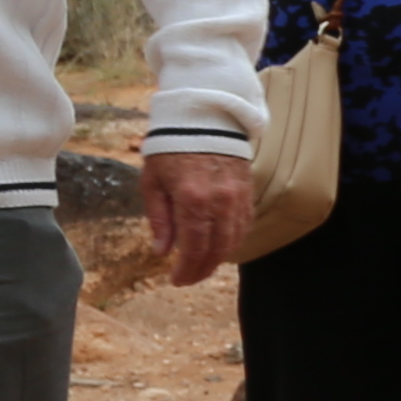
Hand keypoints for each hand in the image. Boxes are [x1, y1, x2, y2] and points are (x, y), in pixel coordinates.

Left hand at [143, 148, 252, 284]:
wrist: (204, 121)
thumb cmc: (171, 150)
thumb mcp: (153, 182)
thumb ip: (159, 219)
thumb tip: (162, 251)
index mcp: (192, 199)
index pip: (194, 247)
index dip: (186, 269)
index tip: (176, 280)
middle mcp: (220, 202)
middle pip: (217, 248)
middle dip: (202, 269)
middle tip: (188, 278)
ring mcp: (238, 197)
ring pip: (234, 239)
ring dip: (219, 258)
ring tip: (202, 266)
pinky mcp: (248, 192)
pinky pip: (244, 225)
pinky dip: (233, 240)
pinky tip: (221, 246)